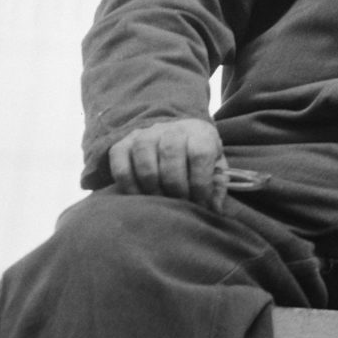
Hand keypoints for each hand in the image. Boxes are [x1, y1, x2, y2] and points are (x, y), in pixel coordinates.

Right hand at [109, 118, 228, 211]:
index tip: (201, 203)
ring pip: (144, 160)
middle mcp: (171, 128)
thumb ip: (217, 187)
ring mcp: (144, 135)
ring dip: (153, 188)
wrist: (176, 139)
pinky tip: (142, 199)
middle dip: (177, 187)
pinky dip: (130, 188)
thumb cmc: (199, 160)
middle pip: (170, 155)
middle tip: (181, 204)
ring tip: (163, 204)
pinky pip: (121, 168)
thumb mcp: (216, 168)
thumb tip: (214, 209)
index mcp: (199, 132)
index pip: (199, 152)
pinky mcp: (122, 145)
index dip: (200, 183)